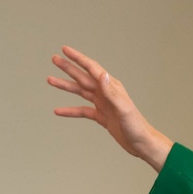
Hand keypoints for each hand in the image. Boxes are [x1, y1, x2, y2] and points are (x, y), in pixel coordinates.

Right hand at [48, 46, 173, 171]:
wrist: (141, 143)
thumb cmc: (136, 126)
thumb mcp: (123, 108)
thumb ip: (111, 91)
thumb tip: (101, 74)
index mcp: (111, 87)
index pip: (91, 68)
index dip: (78, 58)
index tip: (65, 50)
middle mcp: (106, 93)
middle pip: (83, 77)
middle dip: (68, 68)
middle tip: (54, 59)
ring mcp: (103, 104)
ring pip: (80, 92)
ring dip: (65, 86)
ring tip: (50, 80)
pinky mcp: (101, 116)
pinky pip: (82, 111)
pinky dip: (70, 111)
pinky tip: (58, 111)